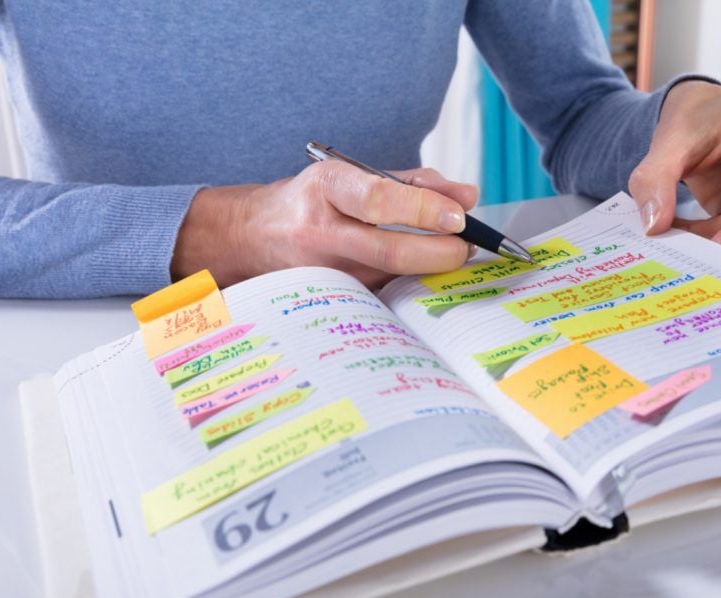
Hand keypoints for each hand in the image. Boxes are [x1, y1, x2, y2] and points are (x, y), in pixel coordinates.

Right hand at [171, 162, 478, 288]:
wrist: (253, 235)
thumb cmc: (314, 200)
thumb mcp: (352, 174)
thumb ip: (412, 183)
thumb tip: (467, 197)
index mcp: (326, 188)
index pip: (378, 199)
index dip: (423, 209)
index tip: (459, 216)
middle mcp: (320, 231)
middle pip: (389, 251)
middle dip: (440, 253)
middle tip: (467, 247)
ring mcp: (322, 272)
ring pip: (391, 278)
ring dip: (430, 269)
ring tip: (451, 254)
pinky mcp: (329, 299)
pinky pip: (381, 293)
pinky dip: (409, 283)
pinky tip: (423, 274)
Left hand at [628, 81, 720, 253]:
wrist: (695, 111)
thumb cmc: (692, 116)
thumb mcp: (666, 140)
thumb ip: (654, 179)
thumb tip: (654, 224)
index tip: (720, 246)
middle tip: (683, 246)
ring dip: (712, 235)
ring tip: (674, 231)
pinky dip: (709, 233)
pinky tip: (682, 227)